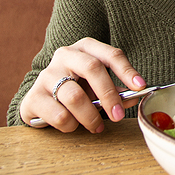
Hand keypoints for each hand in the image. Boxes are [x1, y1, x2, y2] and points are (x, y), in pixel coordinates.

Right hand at [19, 38, 145, 132]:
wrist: (40, 101)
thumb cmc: (75, 90)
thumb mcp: (96, 87)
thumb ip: (116, 92)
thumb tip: (134, 98)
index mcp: (84, 48)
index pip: (110, 54)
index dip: (127, 70)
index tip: (140, 87)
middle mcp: (64, 55)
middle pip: (92, 68)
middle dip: (109, 95)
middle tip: (118, 116)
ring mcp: (46, 75)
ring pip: (75, 96)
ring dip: (90, 117)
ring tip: (95, 126)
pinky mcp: (33, 97)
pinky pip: (60, 115)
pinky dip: (71, 125)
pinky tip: (72, 125)